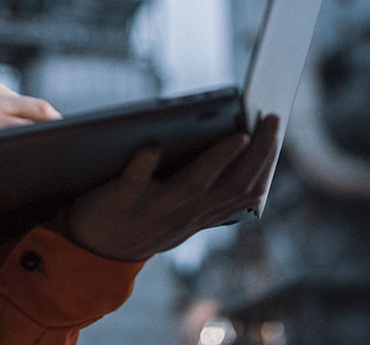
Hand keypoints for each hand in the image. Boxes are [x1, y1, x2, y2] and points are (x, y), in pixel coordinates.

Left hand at [65, 114, 279, 260]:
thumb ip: (203, 187)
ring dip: (217, 161)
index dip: (264, 163)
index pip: (244, 191)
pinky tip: (151, 144)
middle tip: (271, 119)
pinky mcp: (120, 202)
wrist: (93, 250)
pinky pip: (134, 184)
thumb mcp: (180, 211)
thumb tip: (233, 145)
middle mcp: (183, 215)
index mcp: (199, 214)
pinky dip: (143, 165)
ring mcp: (153, 210)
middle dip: (257, 154)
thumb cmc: (140, 216)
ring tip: (237, 134)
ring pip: (192, 186)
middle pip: (229, 186)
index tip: (275, 131)